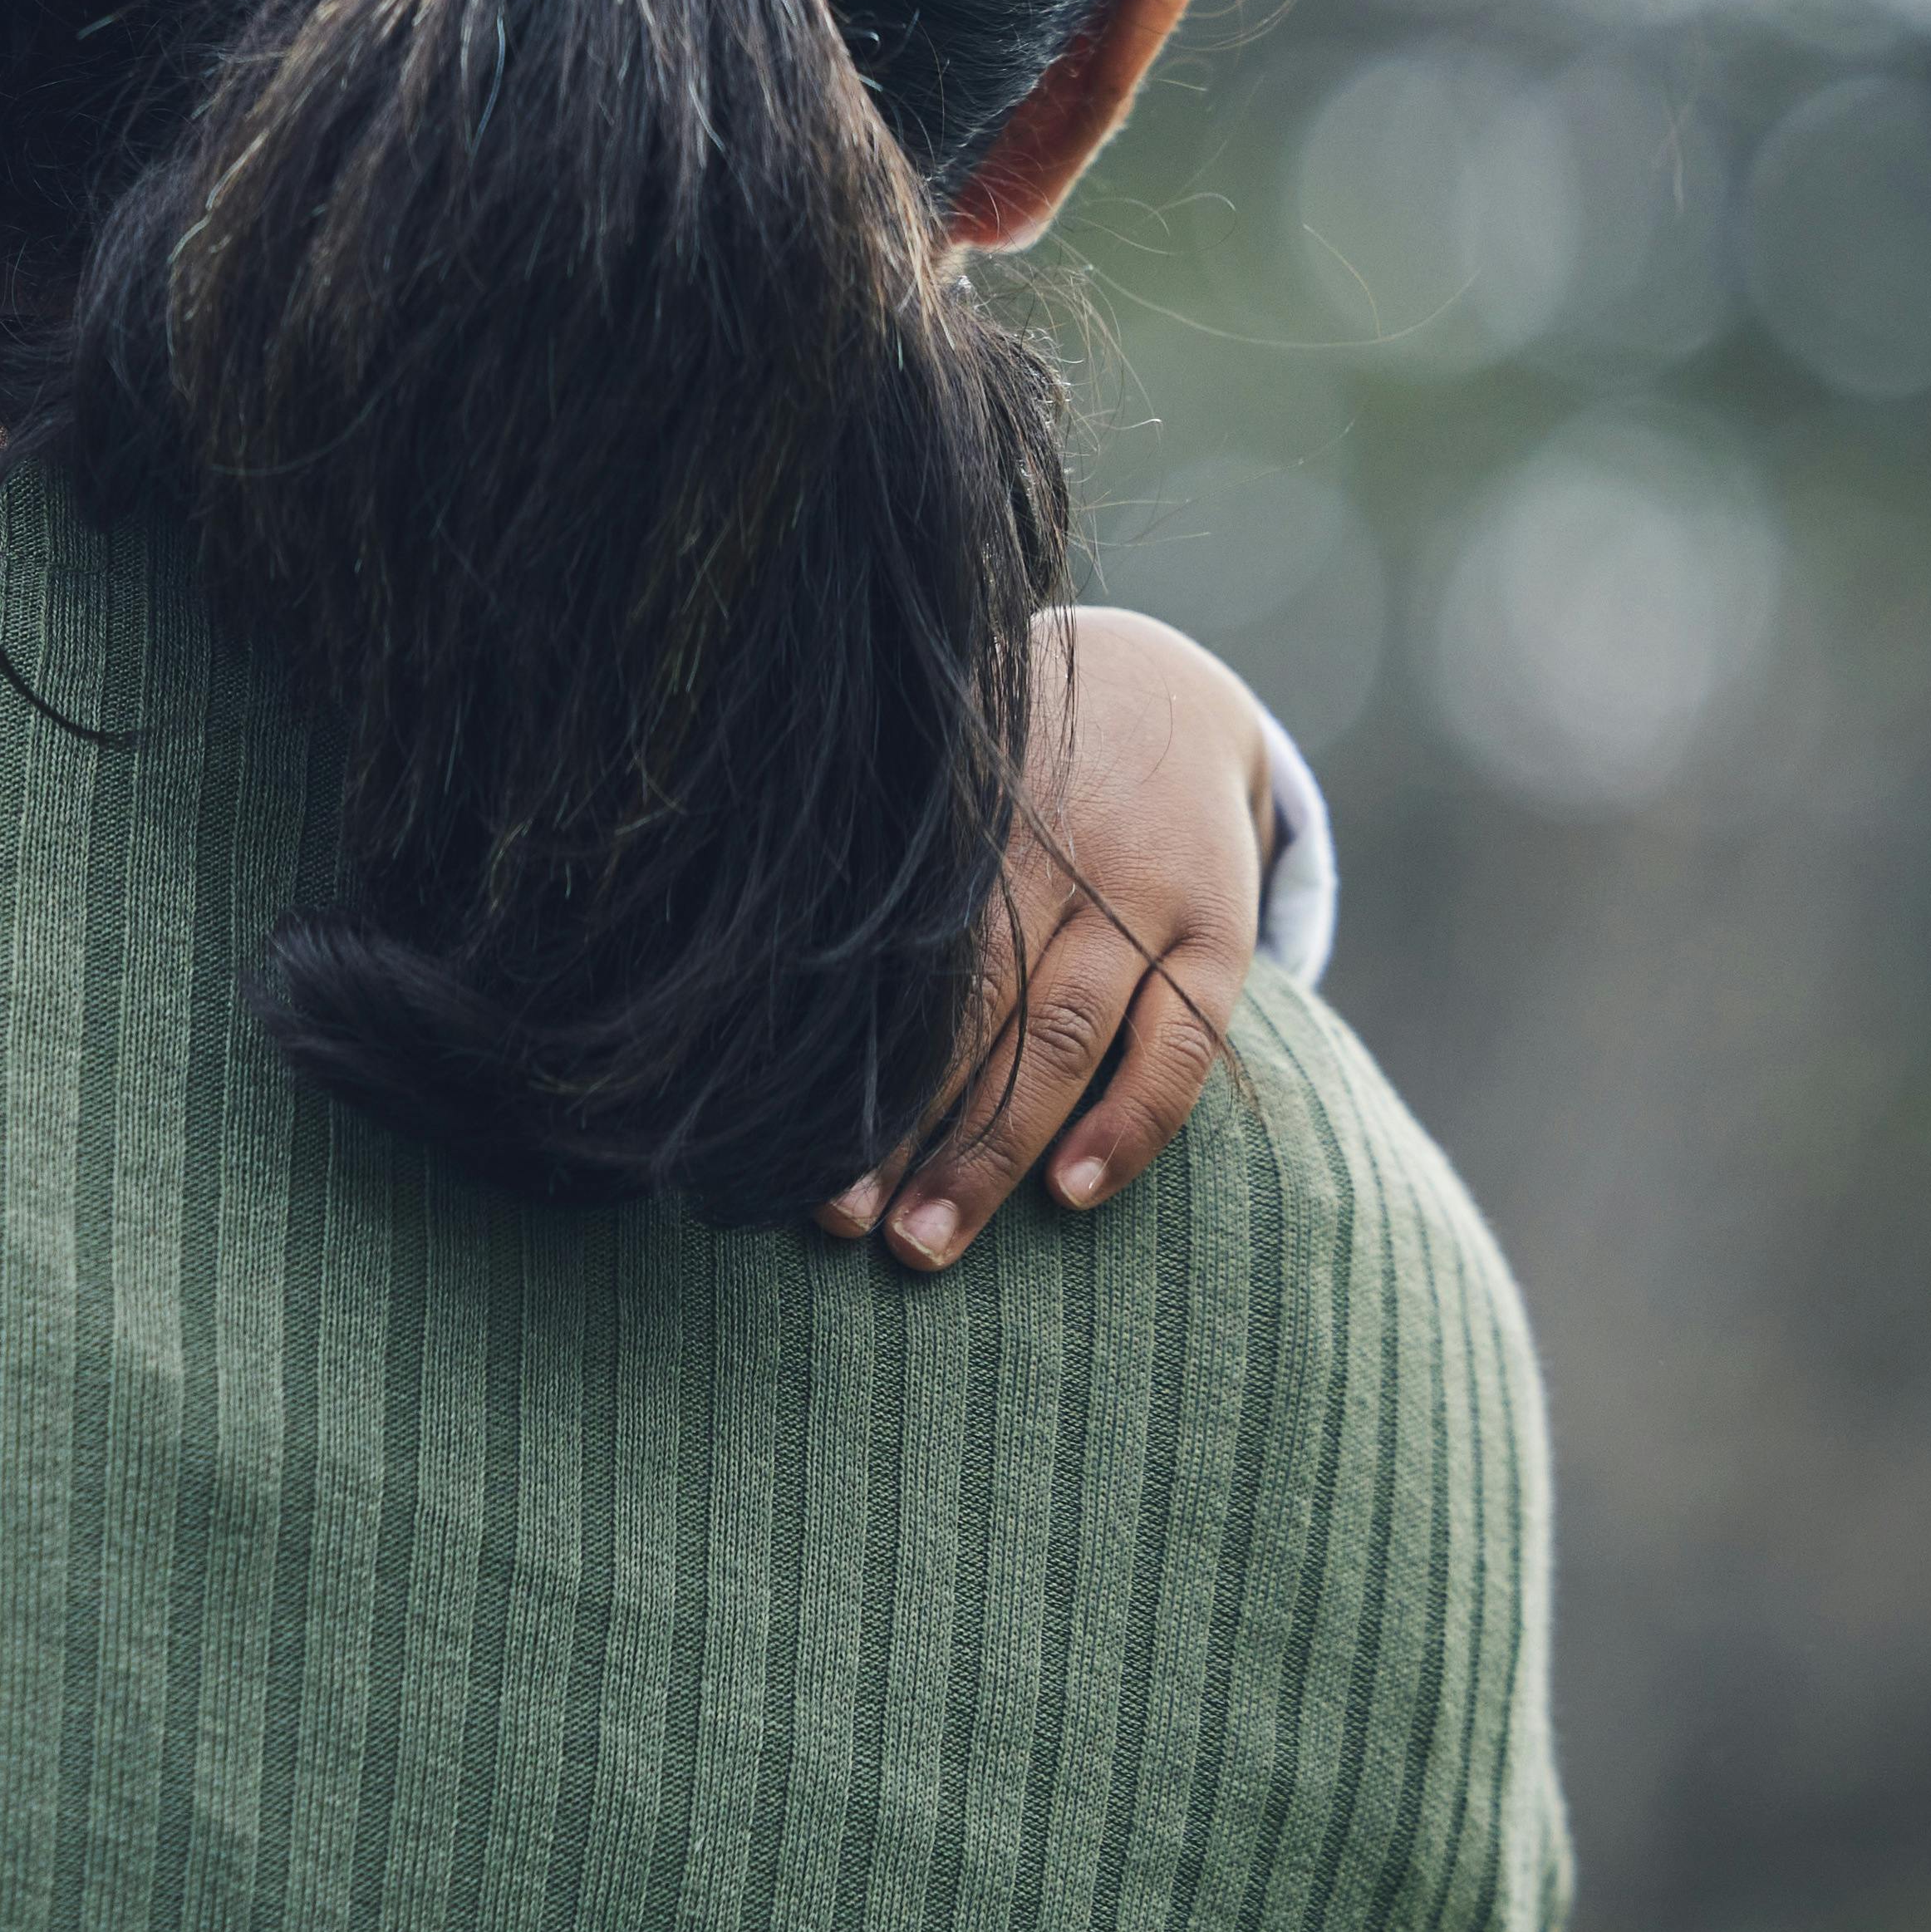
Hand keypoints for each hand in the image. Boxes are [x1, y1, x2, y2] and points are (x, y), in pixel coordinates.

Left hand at [821, 604, 1275, 1274]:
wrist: (1169, 691)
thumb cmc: (1004, 780)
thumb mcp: (930, 796)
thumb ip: (856, 878)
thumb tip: (715, 975)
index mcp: (950, 837)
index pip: (887, 971)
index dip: (841, 1066)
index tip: (782, 1154)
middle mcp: (1042, 865)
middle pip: (965, 1018)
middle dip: (903, 1130)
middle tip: (846, 1227)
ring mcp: (1136, 899)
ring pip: (1060, 1039)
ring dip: (992, 1151)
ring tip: (926, 1240)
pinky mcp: (1215, 932)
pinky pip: (1180, 1042)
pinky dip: (1131, 1120)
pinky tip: (1074, 1193)